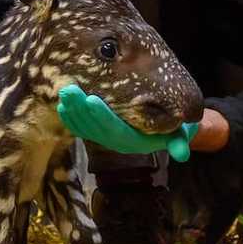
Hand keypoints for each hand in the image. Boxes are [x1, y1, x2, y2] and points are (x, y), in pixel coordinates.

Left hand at [56, 84, 198, 161]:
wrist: (165, 131)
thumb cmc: (174, 127)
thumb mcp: (180, 134)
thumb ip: (179, 141)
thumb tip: (181, 153)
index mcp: (133, 142)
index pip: (114, 129)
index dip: (102, 116)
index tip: (91, 100)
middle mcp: (116, 143)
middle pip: (94, 127)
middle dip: (80, 109)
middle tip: (68, 90)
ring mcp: (105, 138)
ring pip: (84, 127)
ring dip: (72, 111)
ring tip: (63, 91)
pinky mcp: (98, 133)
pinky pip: (80, 128)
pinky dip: (70, 118)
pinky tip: (61, 104)